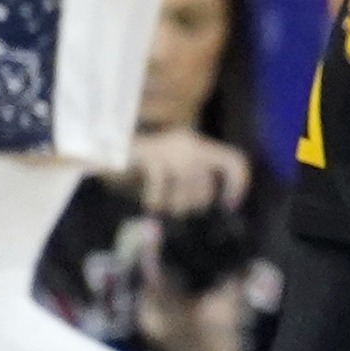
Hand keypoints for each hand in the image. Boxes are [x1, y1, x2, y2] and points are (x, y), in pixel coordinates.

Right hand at [129, 127, 253, 217]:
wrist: (111, 147)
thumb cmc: (150, 164)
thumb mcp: (180, 165)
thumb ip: (200, 178)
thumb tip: (225, 201)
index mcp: (201, 145)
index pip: (235, 160)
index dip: (238, 183)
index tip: (230, 204)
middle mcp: (189, 143)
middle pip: (207, 184)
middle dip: (196, 203)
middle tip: (182, 207)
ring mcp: (170, 149)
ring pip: (185, 190)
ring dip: (176, 205)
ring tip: (166, 205)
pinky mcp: (150, 157)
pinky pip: (160, 191)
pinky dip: (155, 202)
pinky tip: (150, 202)